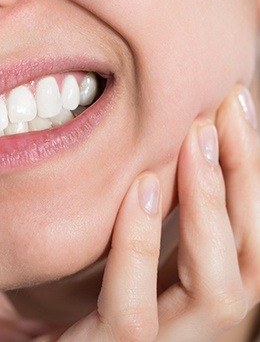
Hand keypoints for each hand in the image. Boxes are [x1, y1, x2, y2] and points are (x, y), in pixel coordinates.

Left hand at [34, 85, 258, 341]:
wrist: (52, 341)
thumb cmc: (102, 290)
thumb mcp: (144, 248)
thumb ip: (173, 216)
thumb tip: (194, 146)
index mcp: (209, 291)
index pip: (249, 232)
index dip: (250, 169)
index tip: (238, 106)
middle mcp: (202, 325)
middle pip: (250, 254)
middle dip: (243, 176)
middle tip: (224, 110)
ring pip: (216, 292)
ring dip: (208, 207)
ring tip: (197, 139)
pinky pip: (134, 313)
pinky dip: (140, 246)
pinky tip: (141, 189)